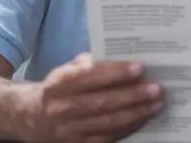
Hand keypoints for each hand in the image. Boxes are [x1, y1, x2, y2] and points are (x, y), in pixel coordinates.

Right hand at [18, 53, 163, 142]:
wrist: (33, 117)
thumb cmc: (61, 87)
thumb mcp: (67, 70)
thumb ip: (89, 62)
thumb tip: (122, 55)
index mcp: (58, 84)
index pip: (89, 76)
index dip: (115, 73)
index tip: (139, 68)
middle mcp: (61, 108)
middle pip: (102, 102)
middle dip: (133, 95)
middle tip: (156, 88)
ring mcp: (68, 129)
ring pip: (107, 122)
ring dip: (136, 113)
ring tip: (156, 104)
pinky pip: (107, 137)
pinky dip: (128, 128)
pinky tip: (143, 118)